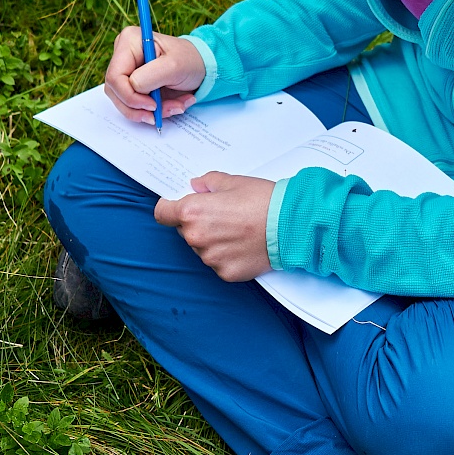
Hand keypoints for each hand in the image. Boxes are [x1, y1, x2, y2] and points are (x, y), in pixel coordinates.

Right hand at [103, 27, 205, 124]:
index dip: (130, 96)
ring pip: (124, 103)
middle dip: (141, 107)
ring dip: (150, 112)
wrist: (202, 66)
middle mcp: (123, 56)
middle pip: (116, 92)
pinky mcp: (133, 86)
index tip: (153, 105)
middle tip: (162, 113)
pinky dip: (154, 112)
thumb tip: (133, 87)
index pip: (115, 77)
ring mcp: (127, 72)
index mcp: (129, 42)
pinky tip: (173, 105)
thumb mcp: (174, 66)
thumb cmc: (190, 60)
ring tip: (175, 106)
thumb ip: (150, 76)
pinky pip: (135, 106)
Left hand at [153, 173, 274, 280]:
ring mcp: (210, 258)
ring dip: (213, 241)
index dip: (169, 208)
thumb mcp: (234, 182)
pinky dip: (227, 256)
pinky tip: (244, 245)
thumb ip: (209, 183)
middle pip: (184, 231)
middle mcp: (196, 237)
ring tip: (238, 230)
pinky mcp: (225, 272)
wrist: (291, 225)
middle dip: (198, 223)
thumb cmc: (265, 201)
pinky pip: (219, 263)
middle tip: (222, 216)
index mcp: (192, 212)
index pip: (162, 213)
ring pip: (202, 248)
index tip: (175, 207)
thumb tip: (197, 186)